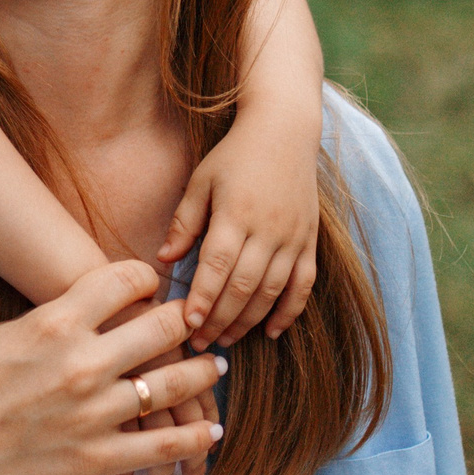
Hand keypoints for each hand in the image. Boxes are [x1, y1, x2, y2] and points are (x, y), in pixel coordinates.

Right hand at [0, 259, 227, 474]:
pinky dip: (192, 439)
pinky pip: (160, 445)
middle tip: (200, 324)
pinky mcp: (94, 459)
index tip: (156, 284)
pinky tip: (209, 432)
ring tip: (214, 369)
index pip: (124, 281)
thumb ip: (48, 324)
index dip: (147, 278)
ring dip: (201, 375)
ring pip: (171, 385)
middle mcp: (81, 362)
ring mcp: (92, 413)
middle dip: (186, 322)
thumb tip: (78, 314)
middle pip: (162, 328)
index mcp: (54, 321)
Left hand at [160, 127, 320, 347]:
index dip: (203, 298)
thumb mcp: (201, 181)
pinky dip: (289, 312)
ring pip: (272, 292)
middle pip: (243, 287)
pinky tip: (271, 332)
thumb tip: (164, 260)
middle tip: (199, 343)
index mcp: (236, 214)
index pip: (217, 266)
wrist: (284, 131)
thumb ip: (184, 222)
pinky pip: (303, 285)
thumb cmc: (234, 156)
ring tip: (225, 341)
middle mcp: (268, 230)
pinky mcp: (310, 241)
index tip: (187, 324)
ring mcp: (293, 238)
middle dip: (220, 320)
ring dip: (248, 321)